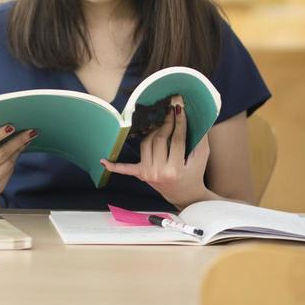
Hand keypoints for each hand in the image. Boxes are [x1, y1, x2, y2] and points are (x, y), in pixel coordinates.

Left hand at [100, 95, 211, 209]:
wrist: (186, 196)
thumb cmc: (195, 173)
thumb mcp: (201, 156)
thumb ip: (199, 137)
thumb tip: (196, 115)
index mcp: (175, 169)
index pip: (176, 139)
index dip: (178, 122)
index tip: (178, 108)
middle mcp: (159, 172)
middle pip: (159, 139)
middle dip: (166, 123)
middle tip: (170, 111)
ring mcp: (148, 174)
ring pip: (146, 144)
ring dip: (153, 132)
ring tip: (161, 124)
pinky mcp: (142, 175)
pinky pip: (126, 169)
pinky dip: (115, 166)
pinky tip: (103, 161)